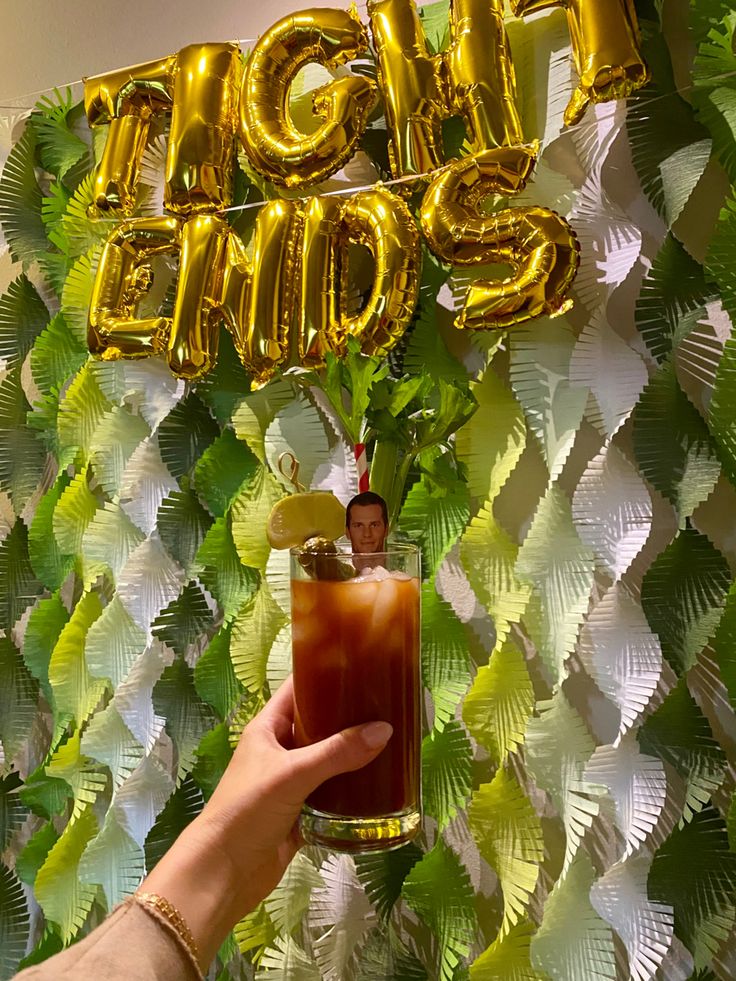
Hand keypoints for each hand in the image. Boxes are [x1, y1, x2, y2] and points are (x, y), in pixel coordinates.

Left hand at [141, 676, 391, 968]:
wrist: (225, 872)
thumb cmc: (248, 809)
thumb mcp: (293, 773)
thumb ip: (337, 752)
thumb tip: (385, 729)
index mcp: (267, 728)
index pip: (297, 690)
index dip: (324, 674)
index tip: (361, 664)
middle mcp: (279, 750)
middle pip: (317, 724)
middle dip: (347, 715)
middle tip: (387, 703)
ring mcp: (290, 782)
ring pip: (327, 758)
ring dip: (352, 752)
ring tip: (392, 737)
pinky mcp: (301, 812)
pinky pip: (331, 791)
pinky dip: (351, 786)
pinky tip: (380, 780)